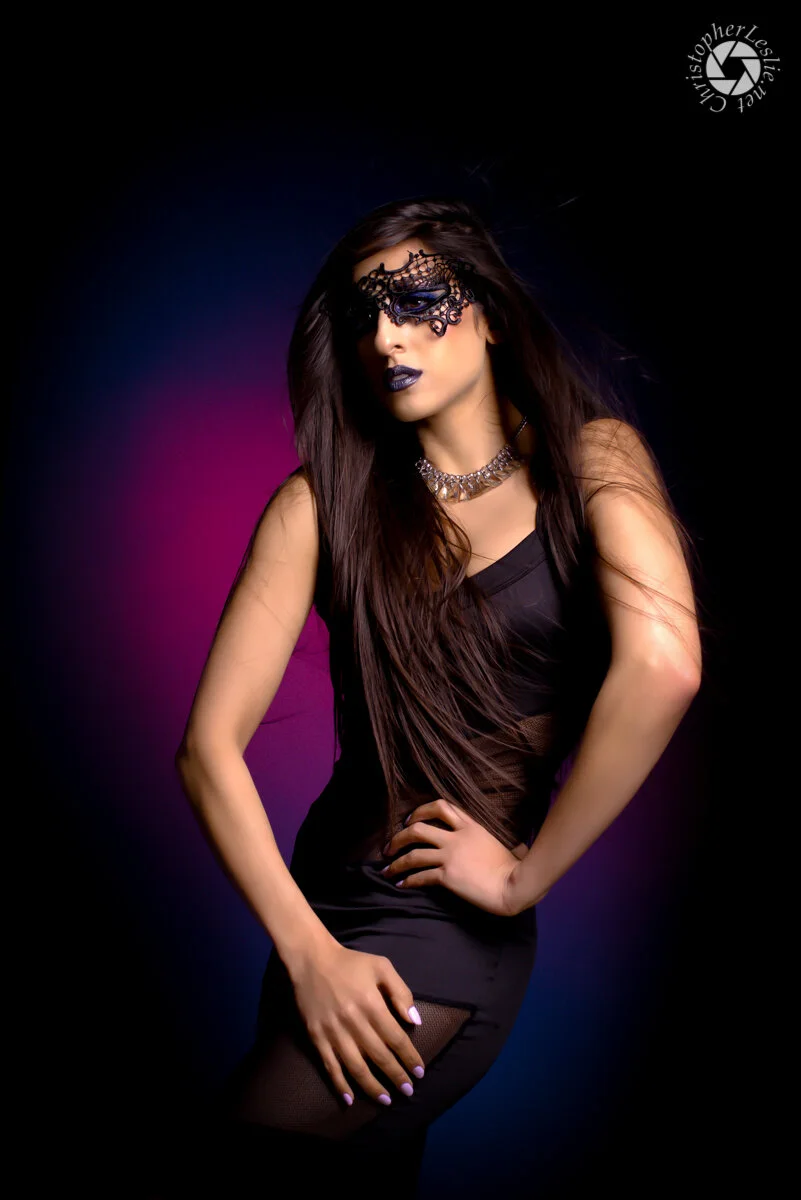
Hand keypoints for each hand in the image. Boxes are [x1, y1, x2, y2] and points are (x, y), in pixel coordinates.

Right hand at [290, 941, 425, 1107]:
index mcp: (372, 1004)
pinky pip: (330, 1066)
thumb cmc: (351, 963)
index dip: (409, 1057)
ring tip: (386, 1100)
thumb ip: (401, 992)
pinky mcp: (317, 1037)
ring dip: (373, 1087)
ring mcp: (334, 1032)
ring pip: (356, 1067)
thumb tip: (415, 1021)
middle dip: (396, 1076)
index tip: (420, 1072)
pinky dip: (340, 1085)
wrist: (312, 960)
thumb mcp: (381, 966)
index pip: (396, 1038)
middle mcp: (354, 1022)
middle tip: (409, 1091)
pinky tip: (350, 1100)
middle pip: (379, 1056)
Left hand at [381, 798, 521, 916]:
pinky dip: (408, 880)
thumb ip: (495, 840)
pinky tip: (401, 884)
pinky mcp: (448, 876)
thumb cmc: (514, 867)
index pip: (441, 807)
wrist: (515, 885)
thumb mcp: (502, 843)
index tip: (409, 820)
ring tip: (386, 870)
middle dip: (399, 837)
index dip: (420, 811)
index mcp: (470, 826)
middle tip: (389, 846)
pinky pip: (421, 876)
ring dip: (396, 862)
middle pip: (418, 828)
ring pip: (414, 854)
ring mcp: (451, 855)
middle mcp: (457, 837)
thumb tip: (515, 846)